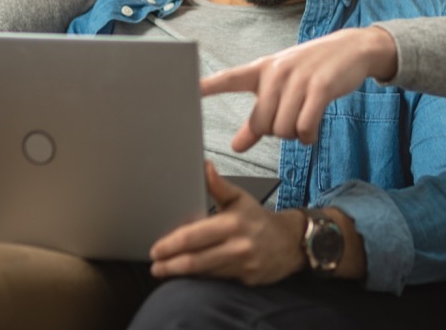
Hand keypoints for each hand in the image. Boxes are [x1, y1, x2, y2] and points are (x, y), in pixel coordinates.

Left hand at [148, 161, 304, 285]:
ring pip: (204, 272)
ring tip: (163, 270)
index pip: (194, 236)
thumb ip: (218, 185)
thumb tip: (204, 166)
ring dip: (180, 273)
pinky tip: (185, 276)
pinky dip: (198, 278)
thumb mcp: (240, 198)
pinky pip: (216, 279)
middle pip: (195, 259)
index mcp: (232, 223)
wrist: (290, 242)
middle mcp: (237, 246)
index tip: (156, 249)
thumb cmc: (259, 219)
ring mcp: (242, 265)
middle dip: (170, 264)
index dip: (171, 245)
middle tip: (155, 264)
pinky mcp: (246, 279)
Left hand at [201, 26, 397, 150]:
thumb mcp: (280, 88)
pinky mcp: (320, 88)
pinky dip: (308, 136)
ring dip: (294, 135)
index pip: (228, 78)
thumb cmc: (310, 70)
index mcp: (261, 69)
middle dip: (276, 132)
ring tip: (303, 123)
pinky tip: (312, 132)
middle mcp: (276, 72)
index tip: (185, 91)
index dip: (206, 87)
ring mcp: (298, 79)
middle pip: (262, 124)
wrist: (351, 49)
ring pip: (284, 129)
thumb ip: (257, 119)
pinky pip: (305, 127)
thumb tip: (236, 146)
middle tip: (290, 121)